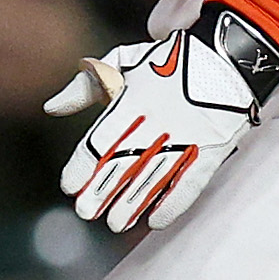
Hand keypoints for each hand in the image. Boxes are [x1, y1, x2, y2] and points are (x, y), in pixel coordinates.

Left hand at [48, 18, 266, 233]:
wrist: (227, 55)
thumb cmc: (167, 60)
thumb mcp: (122, 60)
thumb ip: (85, 86)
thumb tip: (52, 107)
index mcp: (133, 98)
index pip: (100, 140)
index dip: (83, 166)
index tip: (70, 186)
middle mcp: (158, 119)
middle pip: (123, 162)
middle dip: (102, 190)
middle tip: (87, 212)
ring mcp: (187, 135)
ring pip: (154, 177)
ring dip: (133, 203)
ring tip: (116, 224)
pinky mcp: (211, 148)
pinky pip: (190, 181)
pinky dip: (173, 203)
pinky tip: (156, 221)